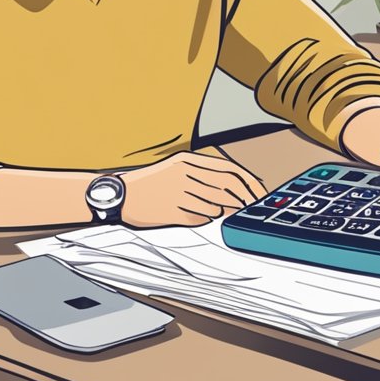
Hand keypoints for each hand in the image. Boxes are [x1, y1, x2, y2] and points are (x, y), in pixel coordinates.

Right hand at [119, 152, 269, 227]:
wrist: (120, 196)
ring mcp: (178, 194)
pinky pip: (200, 219)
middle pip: (227, 188)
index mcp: (187, 160)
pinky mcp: (172, 213)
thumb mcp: (176, 167)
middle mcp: (184, 175)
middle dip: (243, 200)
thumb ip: (204, 174)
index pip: (229, 169)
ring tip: (221, 212)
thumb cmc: (151, 183)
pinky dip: (204, 220)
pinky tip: (198, 217)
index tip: (259, 193)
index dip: (249, 183)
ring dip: (223, 212)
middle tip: (249, 208)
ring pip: (216, 206)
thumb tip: (236, 189)